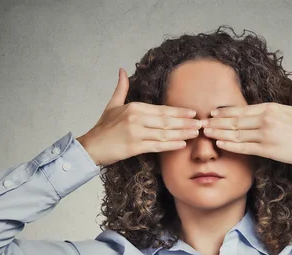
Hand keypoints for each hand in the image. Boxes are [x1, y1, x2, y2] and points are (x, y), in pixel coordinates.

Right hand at [77, 68, 201, 166]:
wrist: (90, 147)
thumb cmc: (103, 127)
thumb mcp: (112, 105)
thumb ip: (121, 88)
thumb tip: (122, 70)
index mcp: (134, 107)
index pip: (162, 109)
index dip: (179, 111)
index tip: (192, 112)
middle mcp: (136, 119)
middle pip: (166, 120)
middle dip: (185, 122)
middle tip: (201, 123)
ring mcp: (136, 133)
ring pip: (164, 133)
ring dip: (182, 133)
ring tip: (196, 133)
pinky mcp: (134, 147)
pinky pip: (157, 146)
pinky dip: (170, 145)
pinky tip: (182, 144)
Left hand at [201, 67, 291, 165]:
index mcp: (271, 108)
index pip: (242, 109)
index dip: (225, 111)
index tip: (213, 113)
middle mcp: (265, 120)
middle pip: (235, 121)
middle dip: (217, 122)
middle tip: (202, 124)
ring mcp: (264, 135)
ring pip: (236, 134)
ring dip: (219, 133)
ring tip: (206, 133)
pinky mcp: (267, 149)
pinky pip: (244, 147)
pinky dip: (230, 145)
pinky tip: (220, 144)